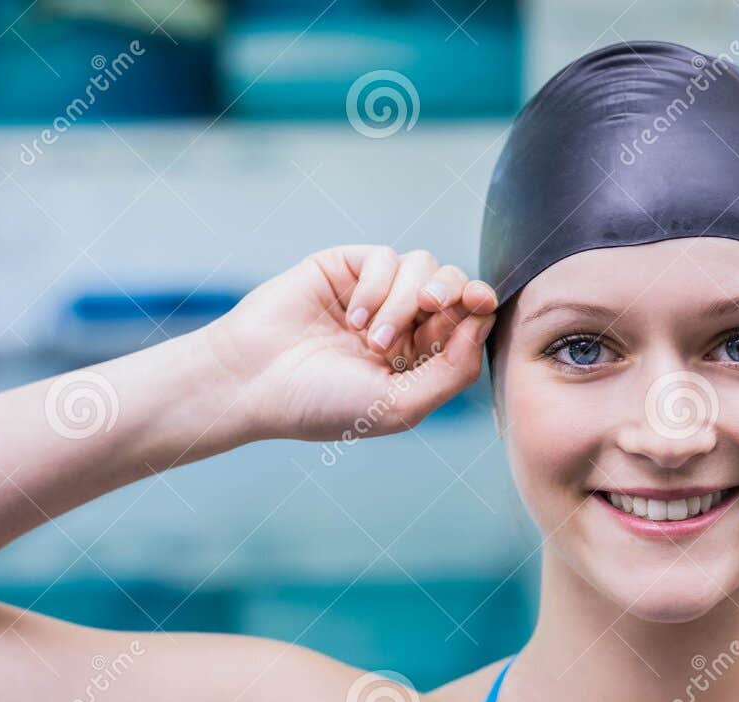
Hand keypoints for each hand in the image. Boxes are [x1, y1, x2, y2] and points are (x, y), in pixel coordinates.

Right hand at [204, 245, 497, 440]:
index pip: (467, 322)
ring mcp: (374, 294)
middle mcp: (402, 324)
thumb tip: (483, 322)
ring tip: (371, 337)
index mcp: (419, 359)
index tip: (480, 303)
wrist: (255, 382)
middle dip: (450, 293)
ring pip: (423, 266)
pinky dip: (376, 286)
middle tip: (429, 310)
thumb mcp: (400, 406)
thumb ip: (453, 371)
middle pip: (453, 286)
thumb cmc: (322, 405)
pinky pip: (385, 258)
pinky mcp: (346, 269)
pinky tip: (351, 318)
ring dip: (404, 300)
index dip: (479, 307)